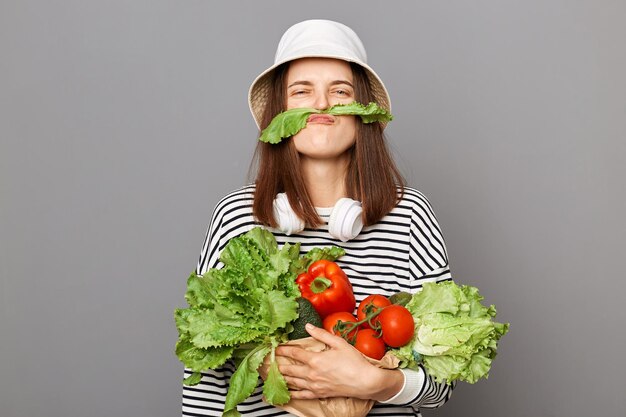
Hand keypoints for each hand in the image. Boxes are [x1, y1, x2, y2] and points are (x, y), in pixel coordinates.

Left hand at [275, 323, 402, 400]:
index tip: (274, 347)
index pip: (294, 353)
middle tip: (268, 362)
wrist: (365, 381)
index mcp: (315, 359)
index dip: (283, 350)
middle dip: (277, 364)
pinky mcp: (319, 394)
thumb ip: (321, 334)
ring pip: (293, 382)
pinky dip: (292, 393)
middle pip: (289, 369)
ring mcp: (314, 385)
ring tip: (272, 374)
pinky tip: (286, 392)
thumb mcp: (338, 343)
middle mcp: (312, 373)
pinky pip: (302, 394)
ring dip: (281, 378)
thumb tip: (308, 326)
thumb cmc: (354, 362)